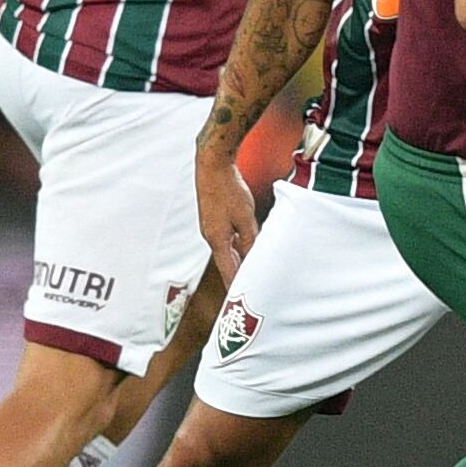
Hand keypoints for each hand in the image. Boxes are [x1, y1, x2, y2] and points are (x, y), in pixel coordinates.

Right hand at [193, 138, 261, 278]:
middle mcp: (211, 237)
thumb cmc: (228, 189)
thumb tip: (255, 257)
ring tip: (251, 270)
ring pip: (227, 250)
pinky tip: (246, 245)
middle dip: (237, 276)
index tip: (241, 301)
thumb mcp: (245, 218)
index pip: (228, 271)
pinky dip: (236, 245)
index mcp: (217, 240)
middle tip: (250, 290)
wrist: (212, 166)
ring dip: (238, 260)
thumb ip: (250, 240)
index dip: (235, 286)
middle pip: (226, 263)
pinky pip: (226, 238)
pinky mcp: (213, 219)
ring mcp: (211, 227)